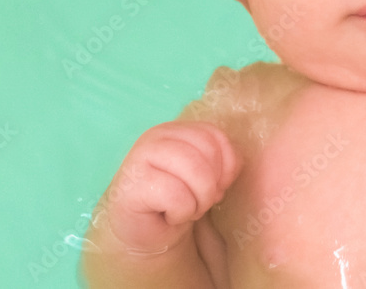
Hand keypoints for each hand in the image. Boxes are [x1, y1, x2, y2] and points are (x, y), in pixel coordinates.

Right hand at [95, 121, 241, 252]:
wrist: (145, 234)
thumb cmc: (177, 202)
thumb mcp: (206, 176)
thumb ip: (221, 161)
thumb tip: (233, 166)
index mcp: (176, 130)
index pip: (215, 136)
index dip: (226, 166)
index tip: (217, 187)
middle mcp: (156, 136)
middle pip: (208, 150)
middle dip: (212, 185)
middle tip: (200, 202)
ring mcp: (140, 157)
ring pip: (196, 170)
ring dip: (199, 201)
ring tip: (186, 209)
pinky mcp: (132, 184)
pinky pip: (176, 196)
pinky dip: (181, 213)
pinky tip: (169, 216)